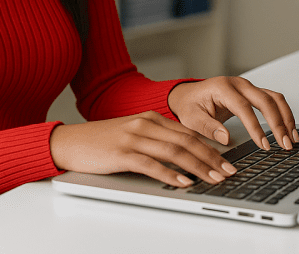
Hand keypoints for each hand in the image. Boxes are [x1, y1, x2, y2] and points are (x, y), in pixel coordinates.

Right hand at [49, 111, 237, 187]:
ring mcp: (133, 138)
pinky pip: (152, 164)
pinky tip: (183, 182)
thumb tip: (183, 157)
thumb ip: (155, 140)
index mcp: (150, 118)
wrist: (70, 142)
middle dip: (211, 158)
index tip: (227, 162)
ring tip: (214, 179)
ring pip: (174, 152)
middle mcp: (144, 124)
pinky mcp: (122, 153)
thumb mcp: (131, 134)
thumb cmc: (100, 142)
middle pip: (186, 141)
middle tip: (228, 172)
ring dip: (198, 167)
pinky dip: (170, 174)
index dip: (210, 148)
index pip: (188, 133)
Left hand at [167, 77, 297, 150]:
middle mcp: (239, 84)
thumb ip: (208, 127)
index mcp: (223, 88)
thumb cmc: (190, 105)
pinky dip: (284, 114)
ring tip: (292, 139)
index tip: (264, 144)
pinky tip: (288, 129)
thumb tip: (226, 138)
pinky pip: (274, 100)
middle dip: (278, 123)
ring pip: (274, 98)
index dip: (256, 127)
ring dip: (286, 118)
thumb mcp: (191, 117)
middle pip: (265, 100)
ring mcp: (248, 87)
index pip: (244, 108)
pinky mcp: (253, 93)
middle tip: (284, 144)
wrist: (189, 95)